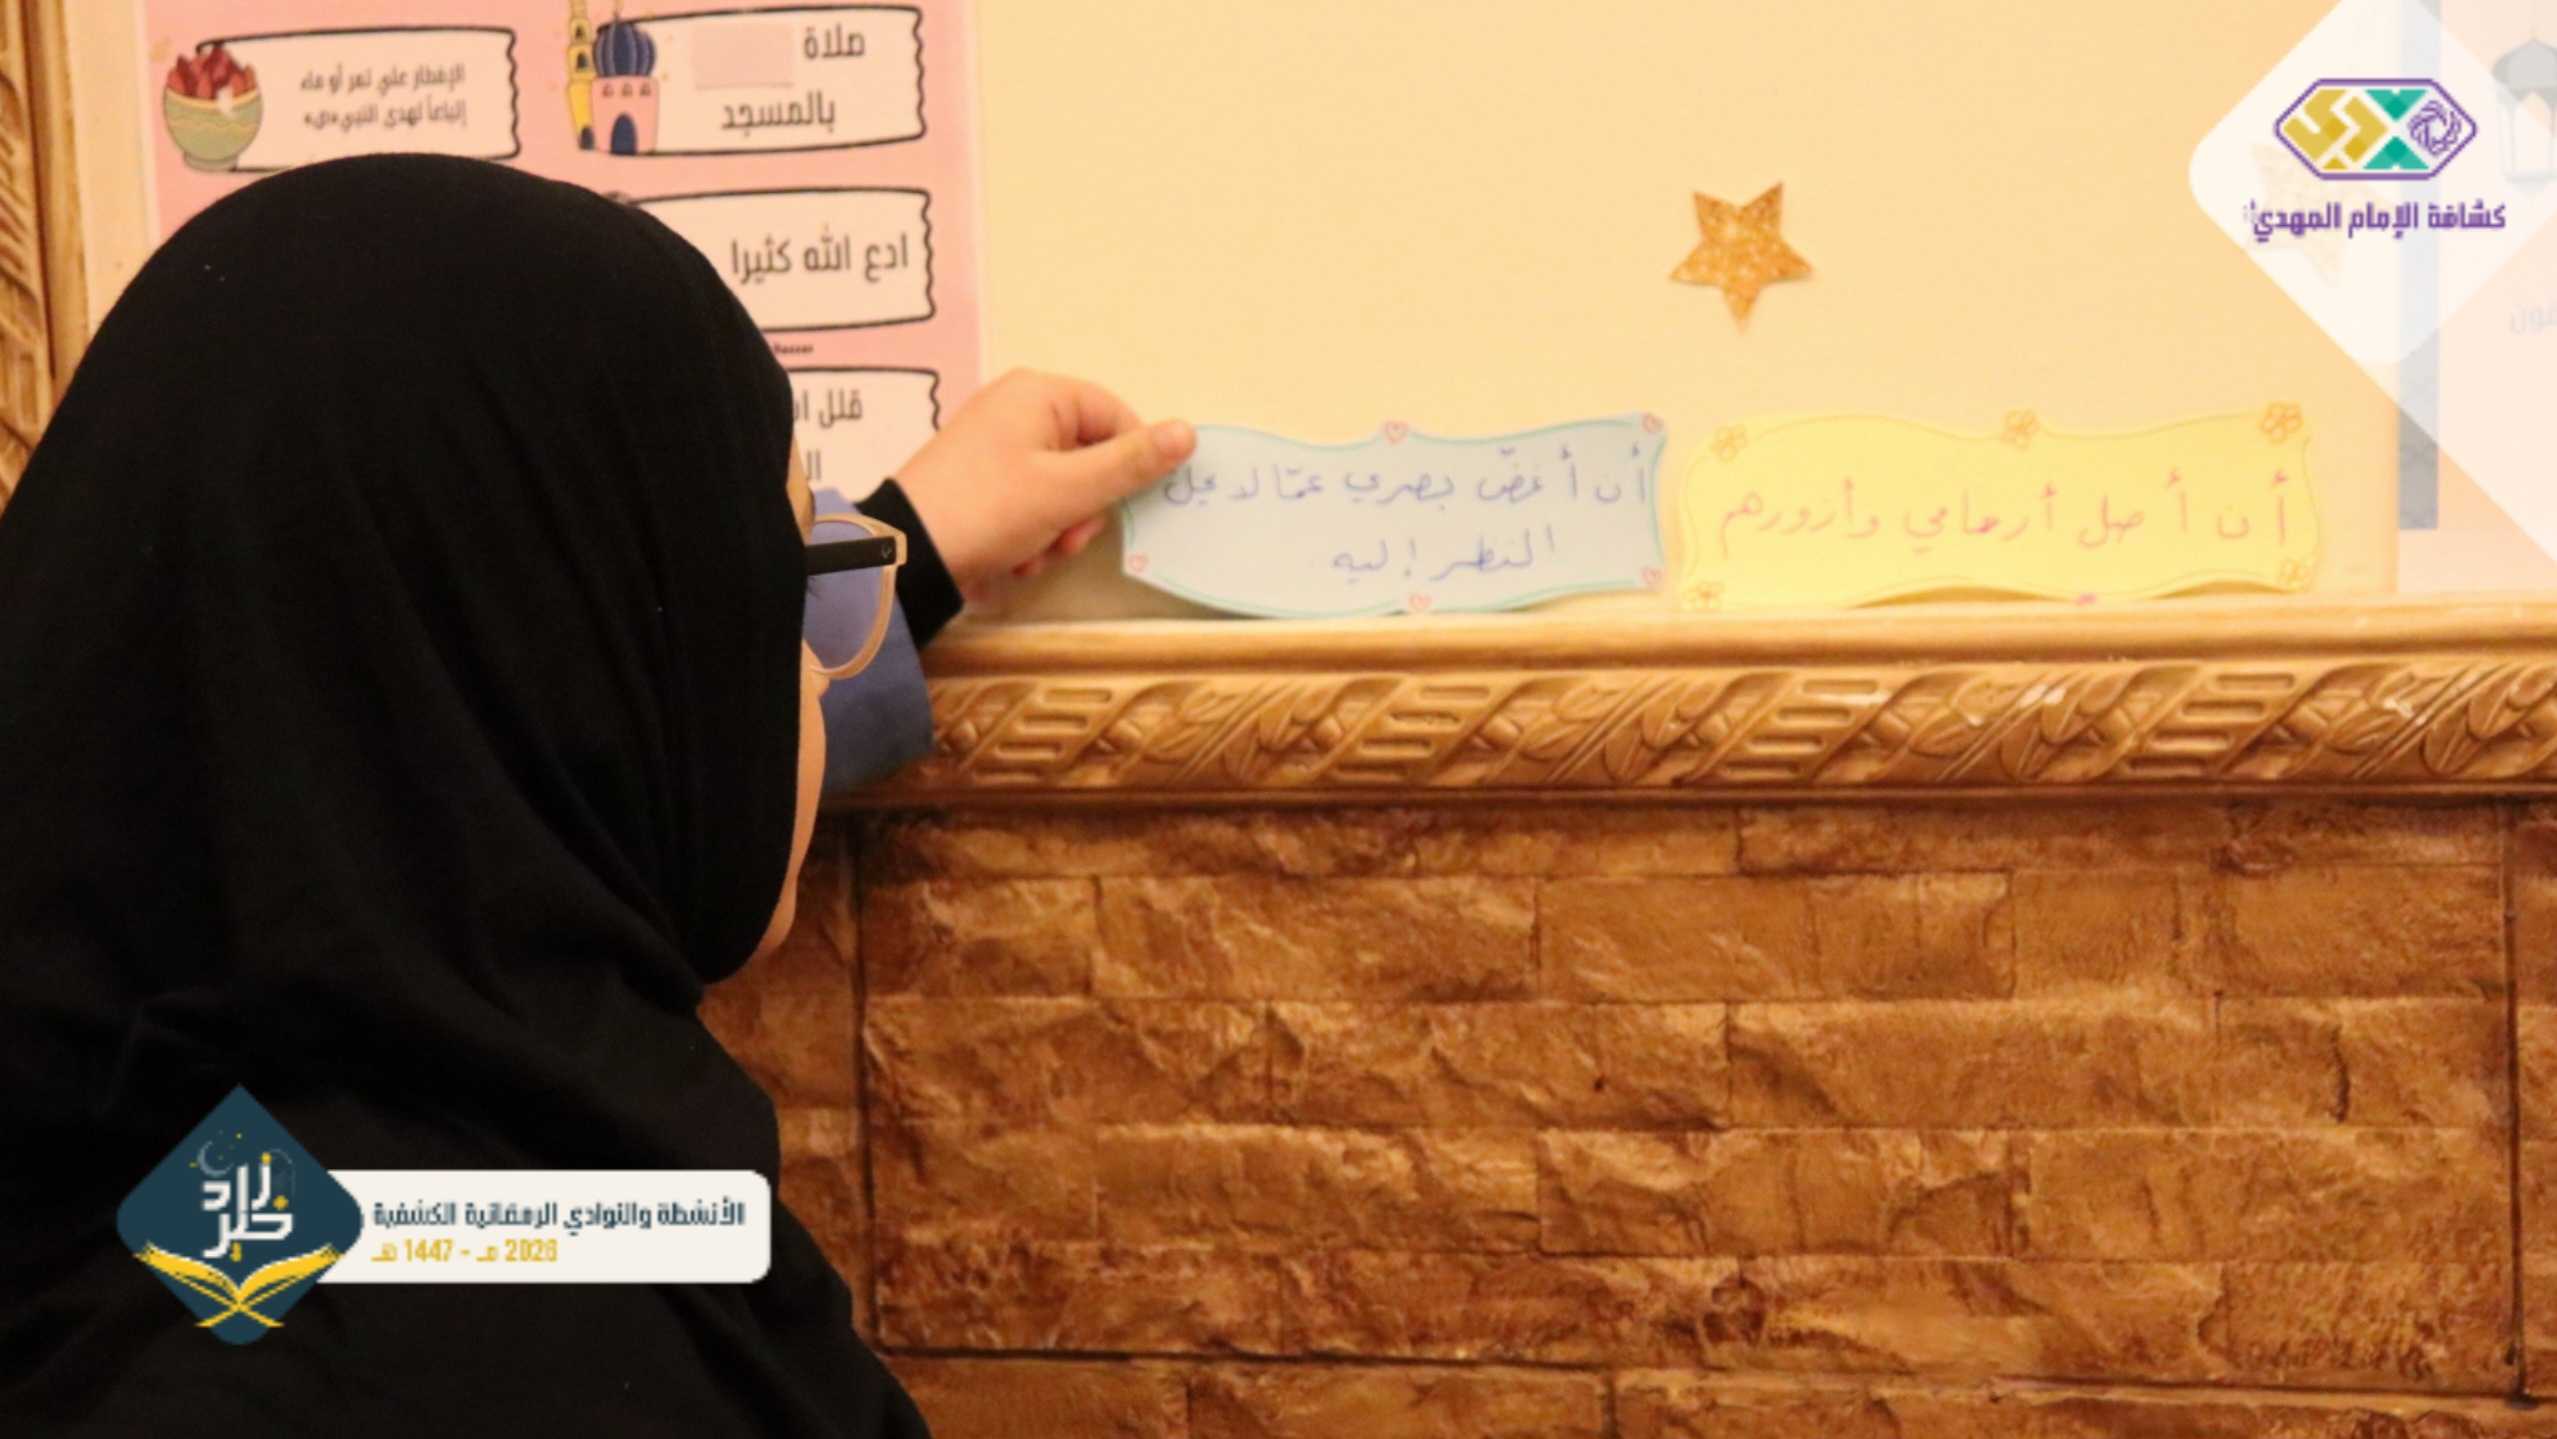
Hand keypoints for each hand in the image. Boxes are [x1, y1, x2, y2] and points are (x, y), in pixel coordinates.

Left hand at [890, 368, 1195, 603]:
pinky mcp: (982, 479)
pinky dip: (1032, 532)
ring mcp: (996, 444)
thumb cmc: (991, 510)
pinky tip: (1014, 555)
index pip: (1116, 416)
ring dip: (1060, 529)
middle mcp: (1017, 409)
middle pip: (1090, 455)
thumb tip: (1188, 432)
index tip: (1123, 505)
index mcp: (1039, 394)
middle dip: (1085, 508)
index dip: (1130, 463)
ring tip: (1034, 551)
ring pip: (1064, 486)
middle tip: (1066, 537)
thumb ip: (1132, 463)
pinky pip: (1031, 500)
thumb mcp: (1069, 490)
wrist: (906, 555)